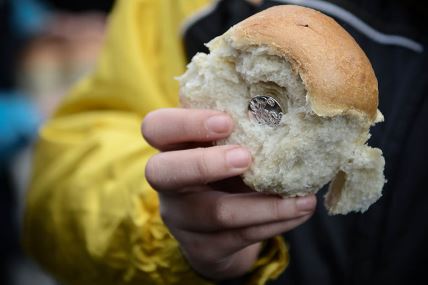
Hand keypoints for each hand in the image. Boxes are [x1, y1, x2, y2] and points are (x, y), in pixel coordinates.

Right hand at [142, 108, 315, 279]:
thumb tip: (285, 97)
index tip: (227, 121)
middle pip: (163, 172)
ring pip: (215, 212)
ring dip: (264, 205)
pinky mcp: (204, 247)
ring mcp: (182, 218)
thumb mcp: (224, 148)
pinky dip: (275, 222)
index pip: (156, 128)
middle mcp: (168, 184)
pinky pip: (240, 236)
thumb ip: (240, 127)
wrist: (218, 230)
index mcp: (172, 148)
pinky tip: (301, 210)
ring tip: (303, 198)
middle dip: (205, 163)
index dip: (186, 123)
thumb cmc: (225, 173)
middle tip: (246, 157)